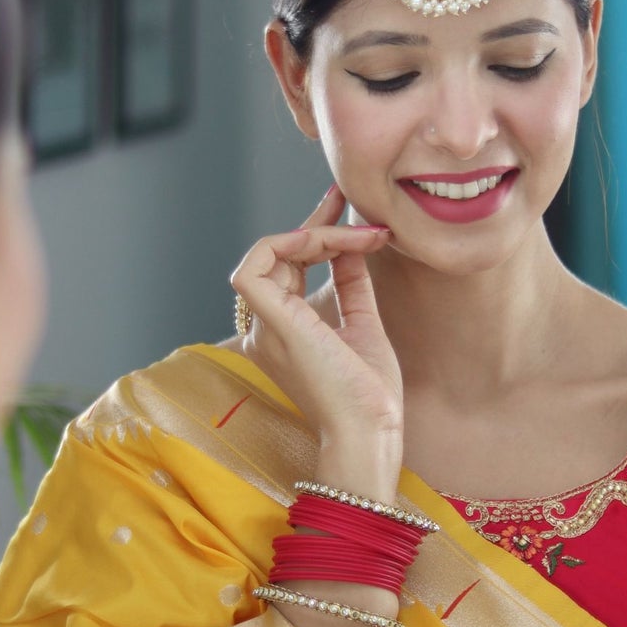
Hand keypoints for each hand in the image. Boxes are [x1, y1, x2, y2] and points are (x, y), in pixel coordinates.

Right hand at [231, 187, 403, 476]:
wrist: (369, 429)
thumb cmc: (369, 393)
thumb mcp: (363, 324)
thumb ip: (352, 285)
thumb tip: (353, 245)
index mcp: (285, 332)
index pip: (290, 269)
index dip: (315, 234)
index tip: (347, 208)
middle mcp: (267, 329)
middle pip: (280, 257)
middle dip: (317, 223)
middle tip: (349, 198)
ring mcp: (265, 326)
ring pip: (270, 254)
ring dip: (316, 234)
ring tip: (360, 235)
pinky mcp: (271, 322)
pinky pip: (257, 263)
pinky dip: (289, 242)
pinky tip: (330, 240)